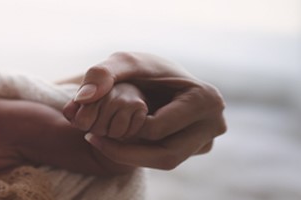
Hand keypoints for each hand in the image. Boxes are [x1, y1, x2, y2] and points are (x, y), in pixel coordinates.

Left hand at [64, 52, 226, 169]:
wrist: (164, 77)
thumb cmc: (146, 68)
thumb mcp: (124, 62)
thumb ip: (101, 73)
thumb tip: (84, 99)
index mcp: (205, 99)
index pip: (157, 130)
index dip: (124, 129)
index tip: (97, 125)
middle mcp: (215, 122)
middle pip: (167, 154)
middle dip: (128, 151)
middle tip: (95, 141)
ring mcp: (211, 138)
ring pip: (168, 161)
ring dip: (135, 155)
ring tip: (106, 143)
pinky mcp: (201, 147)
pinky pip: (171, 158)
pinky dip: (145, 153)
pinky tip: (125, 141)